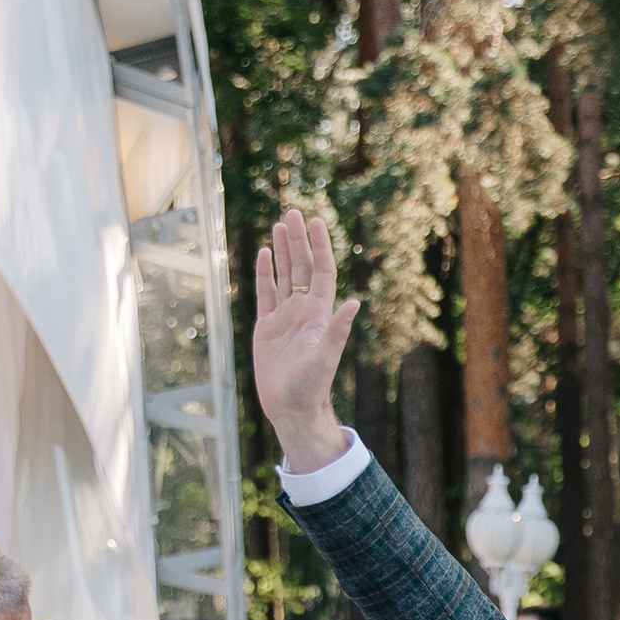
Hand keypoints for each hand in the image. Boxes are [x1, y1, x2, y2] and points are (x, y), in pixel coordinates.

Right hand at [252, 210, 359, 474]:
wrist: (291, 407)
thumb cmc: (311, 386)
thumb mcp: (325, 358)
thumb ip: (337, 331)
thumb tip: (355, 303)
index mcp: (319, 313)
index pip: (320, 271)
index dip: (319, 246)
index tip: (315, 222)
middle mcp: (304, 310)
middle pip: (301, 267)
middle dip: (298, 240)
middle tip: (293, 212)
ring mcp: (285, 317)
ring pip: (284, 275)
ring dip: (283, 251)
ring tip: (279, 225)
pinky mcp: (267, 326)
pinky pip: (266, 293)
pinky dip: (265, 273)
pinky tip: (264, 254)